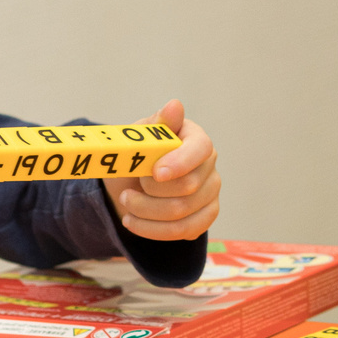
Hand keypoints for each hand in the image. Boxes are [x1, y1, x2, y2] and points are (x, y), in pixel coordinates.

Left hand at [101, 99, 218, 240]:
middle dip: (151, 193)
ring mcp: (211, 192)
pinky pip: (185, 231)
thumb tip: (175, 106)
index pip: (200, 149)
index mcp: (195, 138)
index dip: (180, 163)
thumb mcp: (139, 137)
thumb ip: (158, 124)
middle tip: (127, 189)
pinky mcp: (206, 215)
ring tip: (126, 204)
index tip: (156, 173)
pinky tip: (134, 221)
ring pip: (183, 213)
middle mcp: (209, 165)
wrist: (130, 184)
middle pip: (189, 187)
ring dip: (146, 212)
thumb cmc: (137, 156)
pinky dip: (153, 230)